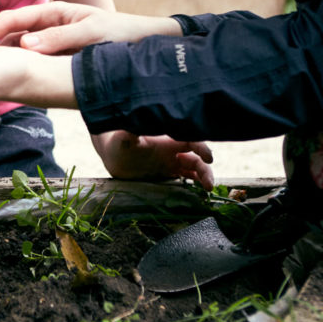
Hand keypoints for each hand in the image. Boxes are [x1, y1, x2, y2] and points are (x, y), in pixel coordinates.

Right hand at [0, 2, 180, 53]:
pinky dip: (20, 69)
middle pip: (12, 35)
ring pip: (20, 50)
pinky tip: (10, 82)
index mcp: (54, 13)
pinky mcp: (60, 59)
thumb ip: (59, 39)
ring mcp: (54, 43)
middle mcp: (50, 26)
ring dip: (2, 59)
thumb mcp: (91, 34)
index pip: (14, 19)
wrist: (149, 44)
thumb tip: (25, 45)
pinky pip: (34, 62)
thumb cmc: (123, 34)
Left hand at [91, 130, 213, 190]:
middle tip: (209, 183)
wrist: (113, 154)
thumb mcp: (124, 138)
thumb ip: (130, 134)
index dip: (201, 147)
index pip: (190, 140)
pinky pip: (185, 176)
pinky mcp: (167, 172)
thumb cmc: (119, 142)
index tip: (208, 158)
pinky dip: (195, 182)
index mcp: (166, 139)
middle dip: (205, 168)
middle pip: (196, 156)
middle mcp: (172, 149)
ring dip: (204, 176)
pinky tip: (202, 190)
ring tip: (209, 188)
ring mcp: (170, 161)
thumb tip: (131, 131)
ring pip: (194, 167)